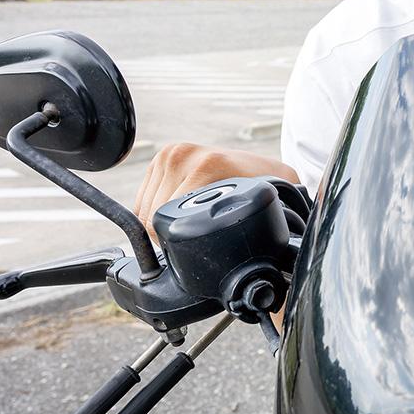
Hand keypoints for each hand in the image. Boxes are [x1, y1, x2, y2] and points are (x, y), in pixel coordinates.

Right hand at [133, 143, 298, 239]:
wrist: (271, 173)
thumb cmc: (271, 196)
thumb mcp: (265, 212)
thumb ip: (261, 231)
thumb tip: (270, 260)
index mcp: (208, 166)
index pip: (163, 221)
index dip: (176, 248)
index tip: (195, 253)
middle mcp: (186, 155)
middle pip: (151, 218)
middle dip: (169, 237)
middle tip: (199, 238)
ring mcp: (172, 153)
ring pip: (144, 210)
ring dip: (162, 225)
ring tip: (193, 223)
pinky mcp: (164, 156)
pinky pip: (143, 198)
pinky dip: (156, 211)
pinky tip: (181, 211)